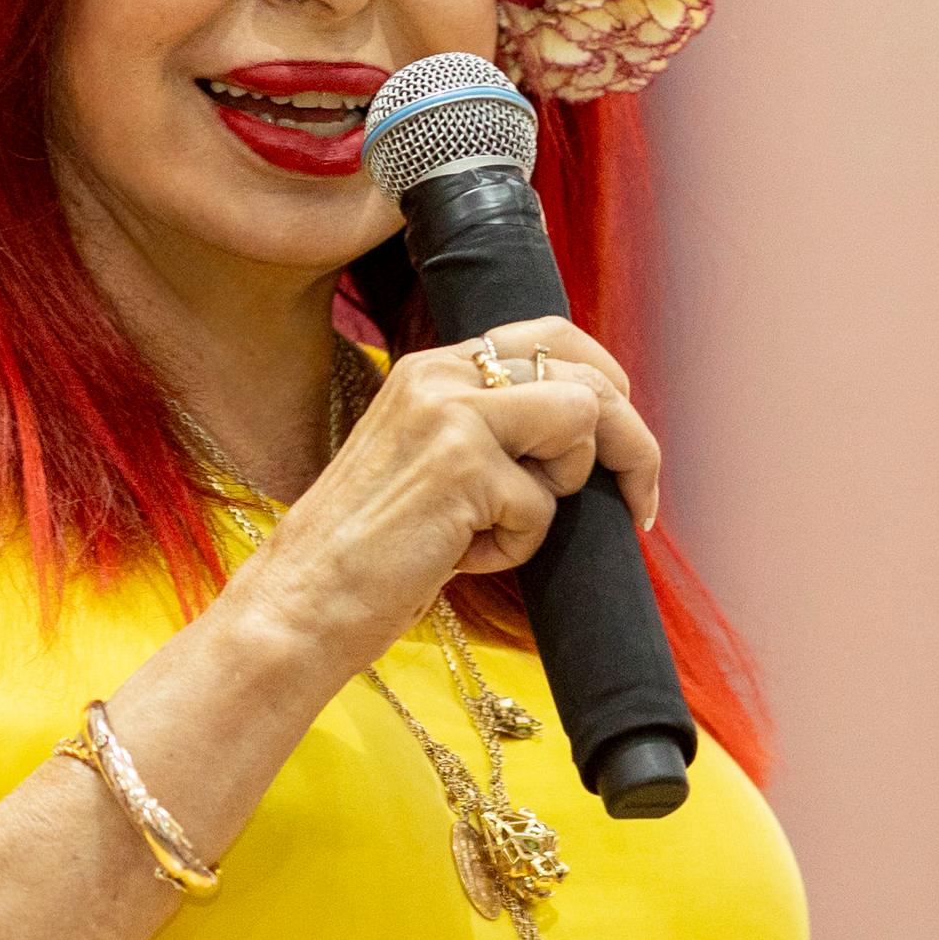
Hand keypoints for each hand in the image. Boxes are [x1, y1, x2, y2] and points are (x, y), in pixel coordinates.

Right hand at [225, 314, 663, 682]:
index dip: (604, 383)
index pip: (550, 336)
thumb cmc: (368, 552)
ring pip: (581, 422)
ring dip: (559, 494)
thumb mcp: (428, 465)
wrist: (300, 602)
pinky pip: (542, 507)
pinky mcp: (463, 467)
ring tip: (495, 531)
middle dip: (630, 441)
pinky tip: (457, 558)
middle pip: (586, 375)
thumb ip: (491, 432)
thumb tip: (585, 429)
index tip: (622, 440)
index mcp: (431, 369)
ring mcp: (452, 415)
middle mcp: (441, 376)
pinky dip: (514, 549)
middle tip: (638, 502)